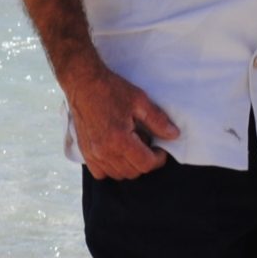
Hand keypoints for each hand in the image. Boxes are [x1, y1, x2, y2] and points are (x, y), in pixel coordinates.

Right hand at [64, 58, 178, 179]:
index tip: (160, 149)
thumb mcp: (139, 100)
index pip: (146, 163)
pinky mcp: (85, 152)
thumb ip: (157, 120)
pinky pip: (101, 173)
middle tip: (146, 143)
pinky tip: (116, 153)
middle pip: (133, 172)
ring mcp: (93, 154)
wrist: (83, 83)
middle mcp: (105, 151)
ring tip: (131, 146)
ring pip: (118, 174)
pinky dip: (111, 168)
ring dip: (130, 165)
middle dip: (145, 161)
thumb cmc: (110, 89)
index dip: (158, 159)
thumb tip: (173, 135)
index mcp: (120, 139)